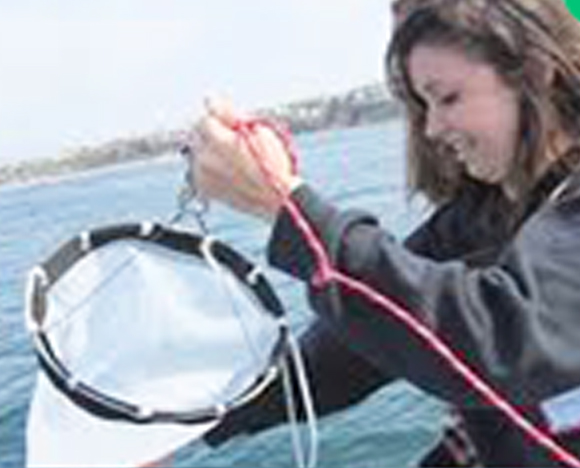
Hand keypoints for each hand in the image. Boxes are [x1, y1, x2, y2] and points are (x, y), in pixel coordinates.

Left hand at [189, 98, 302, 221]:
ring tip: (232, 157)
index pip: (205, 119)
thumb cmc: (273, 163)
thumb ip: (229, 114)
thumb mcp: (258, 130)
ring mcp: (202, 175)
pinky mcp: (203, 188)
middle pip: (197, 134)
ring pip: (197, 151)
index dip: (220, 119)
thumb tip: (209, 99)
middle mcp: (206, 159)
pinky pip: (198, 168)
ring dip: (210, 149)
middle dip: (213, 133)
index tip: (232, 125)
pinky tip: (227, 169)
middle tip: (233, 140)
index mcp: (219, 142)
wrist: (278, 199)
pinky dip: (209, 165)